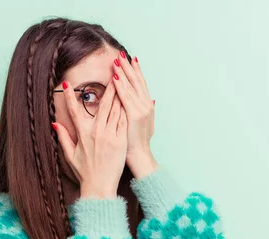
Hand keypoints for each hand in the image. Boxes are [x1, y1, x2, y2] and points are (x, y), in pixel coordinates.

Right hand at [53, 78, 128, 198]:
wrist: (100, 187)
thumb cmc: (85, 172)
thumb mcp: (70, 155)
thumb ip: (63, 137)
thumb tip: (55, 124)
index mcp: (82, 134)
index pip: (74, 111)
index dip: (69, 97)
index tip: (66, 85)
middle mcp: (96, 132)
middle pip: (103, 104)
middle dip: (107, 86)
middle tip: (111, 71)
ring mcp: (110, 135)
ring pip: (116, 109)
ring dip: (119, 93)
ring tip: (123, 78)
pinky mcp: (121, 141)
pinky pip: (124, 121)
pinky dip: (126, 108)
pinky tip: (129, 98)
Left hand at [112, 52, 158, 178]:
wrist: (139, 156)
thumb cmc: (136, 143)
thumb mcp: (145, 124)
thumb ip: (147, 111)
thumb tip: (153, 100)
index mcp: (147, 106)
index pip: (141, 84)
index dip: (136, 71)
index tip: (131, 59)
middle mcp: (146, 105)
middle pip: (137, 82)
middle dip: (129, 67)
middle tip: (121, 54)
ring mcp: (141, 110)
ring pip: (131, 87)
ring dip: (123, 73)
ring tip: (116, 61)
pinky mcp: (134, 116)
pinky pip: (125, 98)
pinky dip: (120, 87)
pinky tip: (115, 78)